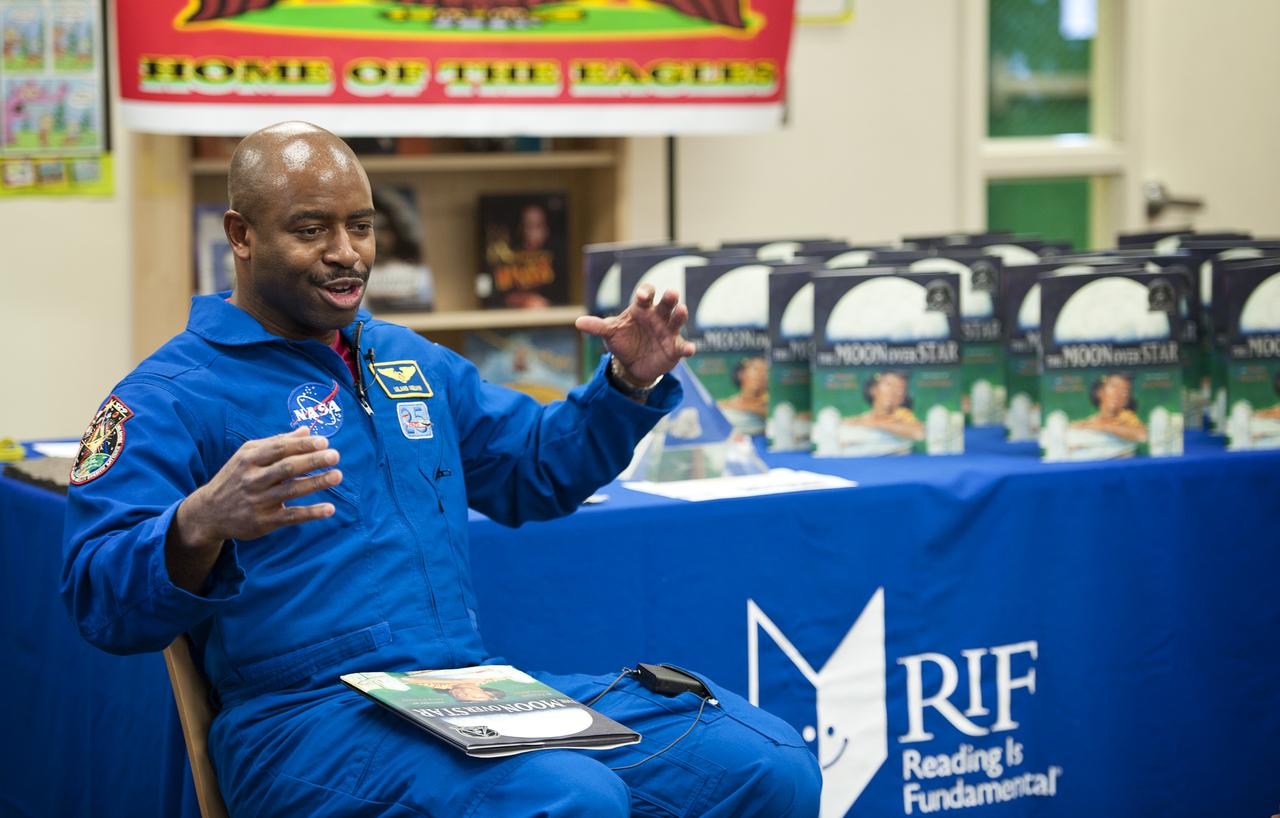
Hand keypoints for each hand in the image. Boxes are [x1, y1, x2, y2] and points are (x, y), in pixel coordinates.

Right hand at [173, 427, 342, 550]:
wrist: (209, 513)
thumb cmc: (235, 478)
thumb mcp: (248, 456)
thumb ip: (278, 442)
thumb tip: (307, 430)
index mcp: (249, 459)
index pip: (279, 449)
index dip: (302, 445)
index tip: (324, 442)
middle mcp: (253, 479)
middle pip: (287, 468)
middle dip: (312, 460)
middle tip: (335, 455)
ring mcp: (258, 501)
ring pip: (292, 490)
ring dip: (316, 483)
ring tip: (337, 475)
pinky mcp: (264, 521)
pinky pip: (292, 516)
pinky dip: (311, 513)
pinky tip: (330, 508)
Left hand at [574, 284, 694, 384]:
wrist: (631, 364)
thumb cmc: (623, 341)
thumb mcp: (609, 333)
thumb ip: (597, 326)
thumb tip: (578, 322)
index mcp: (642, 309)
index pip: (646, 294)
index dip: (645, 292)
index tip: (641, 296)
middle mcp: (658, 316)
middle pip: (665, 303)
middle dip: (669, 298)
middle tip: (671, 293)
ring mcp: (668, 331)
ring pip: (677, 320)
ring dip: (680, 314)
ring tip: (682, 310)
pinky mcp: (675, 348)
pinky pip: (683, 347)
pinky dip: (688, 348)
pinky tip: (690, 350)